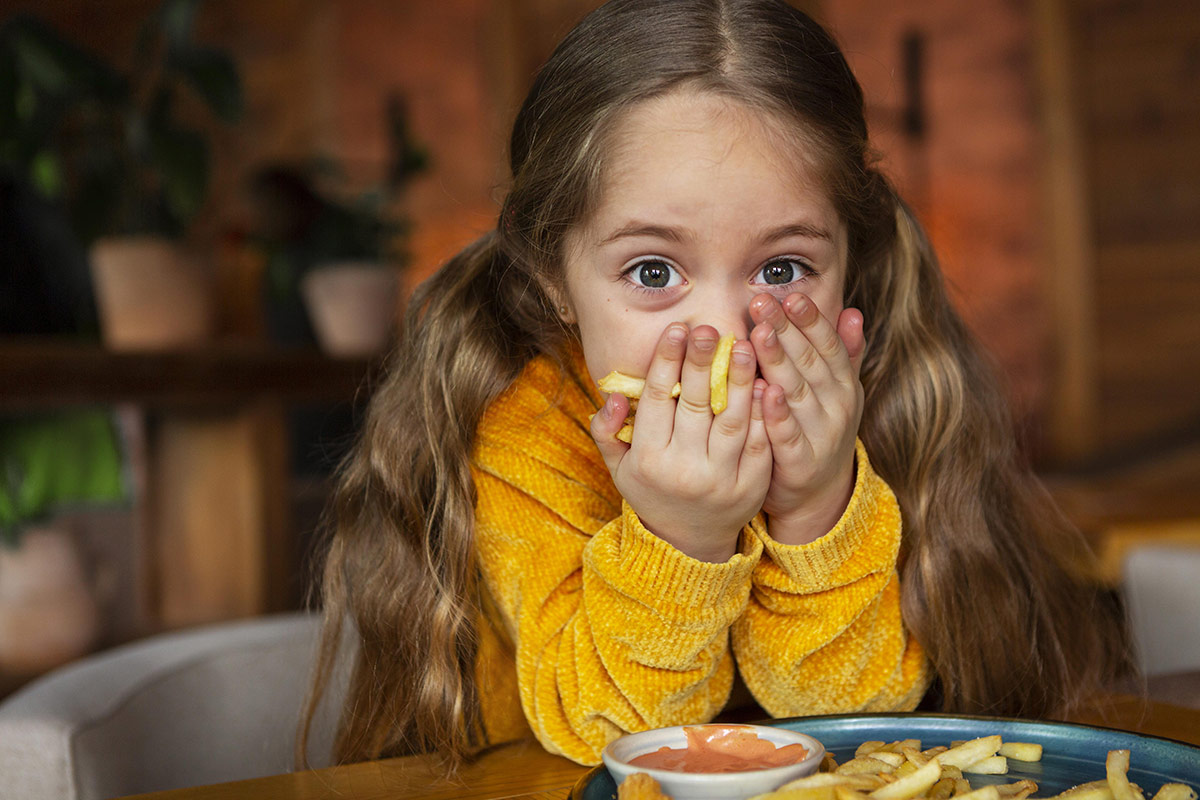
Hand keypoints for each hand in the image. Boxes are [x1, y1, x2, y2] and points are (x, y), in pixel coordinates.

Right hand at [590, 323, 771, 561]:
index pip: (657, 399)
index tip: (677, 329)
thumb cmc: (651, 492)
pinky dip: (762, 411)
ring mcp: (721, 479)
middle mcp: (684, 469)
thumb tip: (613, 396)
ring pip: (732, 419)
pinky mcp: (751, 486)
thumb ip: (607, 431)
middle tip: (710, 328)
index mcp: (649, 460)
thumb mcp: (619, 467)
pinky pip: (758, 441)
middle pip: (695, 403)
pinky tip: (765, 381)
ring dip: (739, 379)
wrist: (689, 544)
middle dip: (702, 361)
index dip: (666, 361)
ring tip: (744, 345)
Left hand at [749, 292, 864, 544]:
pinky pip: (788, 435)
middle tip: (762, 303)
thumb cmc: (818, 430)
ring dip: (779, 362)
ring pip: (798, 393)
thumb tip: (852, 311)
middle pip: (810, 362)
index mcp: (843, 385)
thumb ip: (843, 354)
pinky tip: (762, 391)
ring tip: (760, 334)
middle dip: (786, 330)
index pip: (828, 345)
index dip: (810, 320)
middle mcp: (837, 407)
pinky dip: (776, 413)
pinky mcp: (801, 463)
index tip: (790, 294)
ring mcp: (821, 435)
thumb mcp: (836, 392)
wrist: (817, 495)